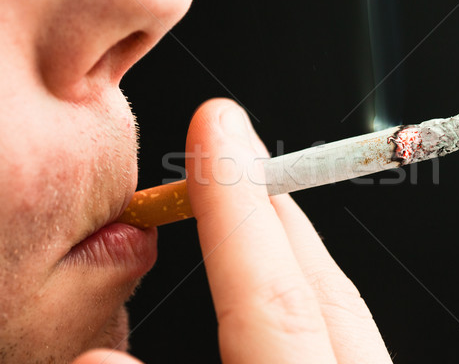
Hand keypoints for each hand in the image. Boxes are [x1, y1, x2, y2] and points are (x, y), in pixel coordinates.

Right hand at [73, 98, 391, 362]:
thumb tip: (99, 357)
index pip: (273, 300)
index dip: (237, 210)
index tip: (216, 127)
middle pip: (325, 290)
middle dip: (272, 211)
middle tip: (230, 148)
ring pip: (348, 311)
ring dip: (296, 251)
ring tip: (256, 205)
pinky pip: (350, 340)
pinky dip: (314, 302)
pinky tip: (288, 293)